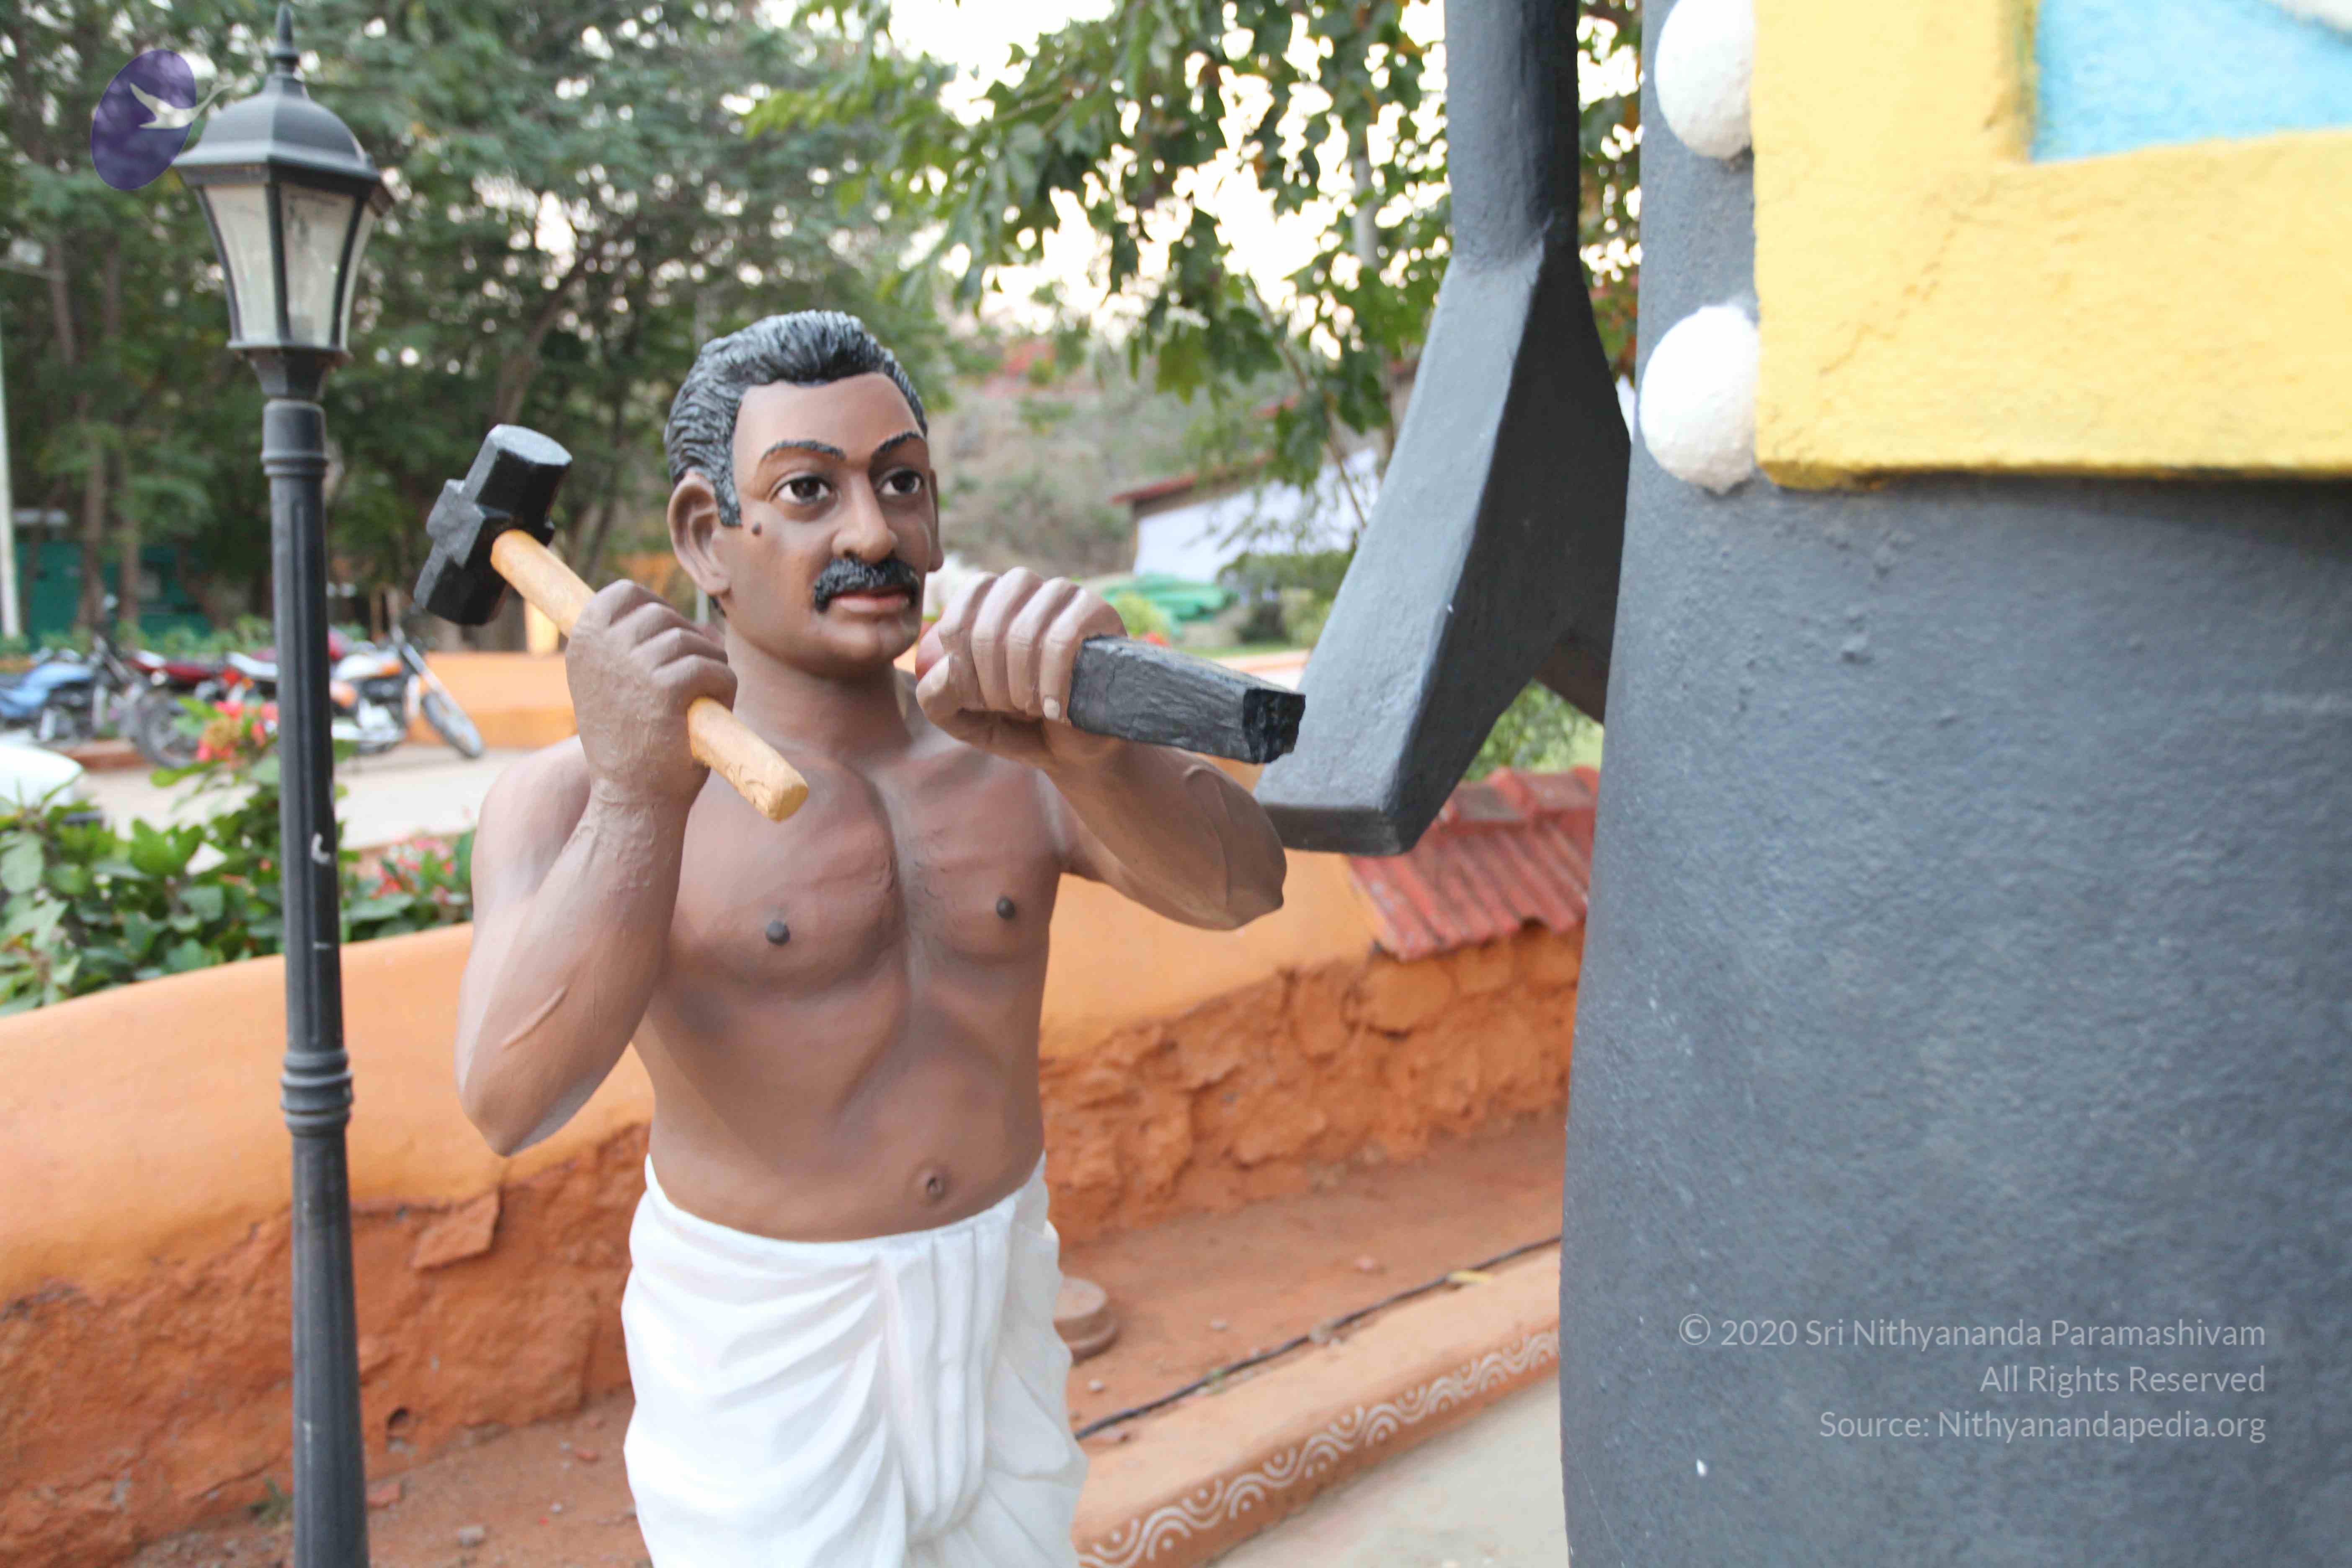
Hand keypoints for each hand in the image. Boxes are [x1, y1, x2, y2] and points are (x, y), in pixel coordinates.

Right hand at [564, 582, 735, 810]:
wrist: (632, 800)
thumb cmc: (629, 744)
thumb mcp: (611, 687)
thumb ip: (630, 648)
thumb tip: (692, 621)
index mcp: (582, 642)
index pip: (624, 592)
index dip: (655, 606)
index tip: (669, 635)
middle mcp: (602, 647)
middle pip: (664, 615)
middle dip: (689, 641)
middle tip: (695, 678)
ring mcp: (633, 664)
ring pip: (693, 640)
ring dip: (710, 664)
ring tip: (707, 697)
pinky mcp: (666, 687)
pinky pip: (712, 666)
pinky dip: (725, 684)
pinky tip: (718, 706)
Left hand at [915, 569, 1123, 770]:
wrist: (1079, 746)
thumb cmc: (1020, 725)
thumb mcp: (967, 721)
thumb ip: (938, 700)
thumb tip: (946, 669)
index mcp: (984, 601)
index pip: (958, 619)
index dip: (962, 669)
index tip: (977, 702)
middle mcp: (1022, 587)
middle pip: (988, 629)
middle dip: (992, 685)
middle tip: (1009, 710)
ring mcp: (1062, 594)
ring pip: (1026, 633)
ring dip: (1023, 687)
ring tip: (1034, 709)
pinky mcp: (1097, 611)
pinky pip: (1064, 638)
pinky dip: (1053, 681)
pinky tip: (1056, 707)